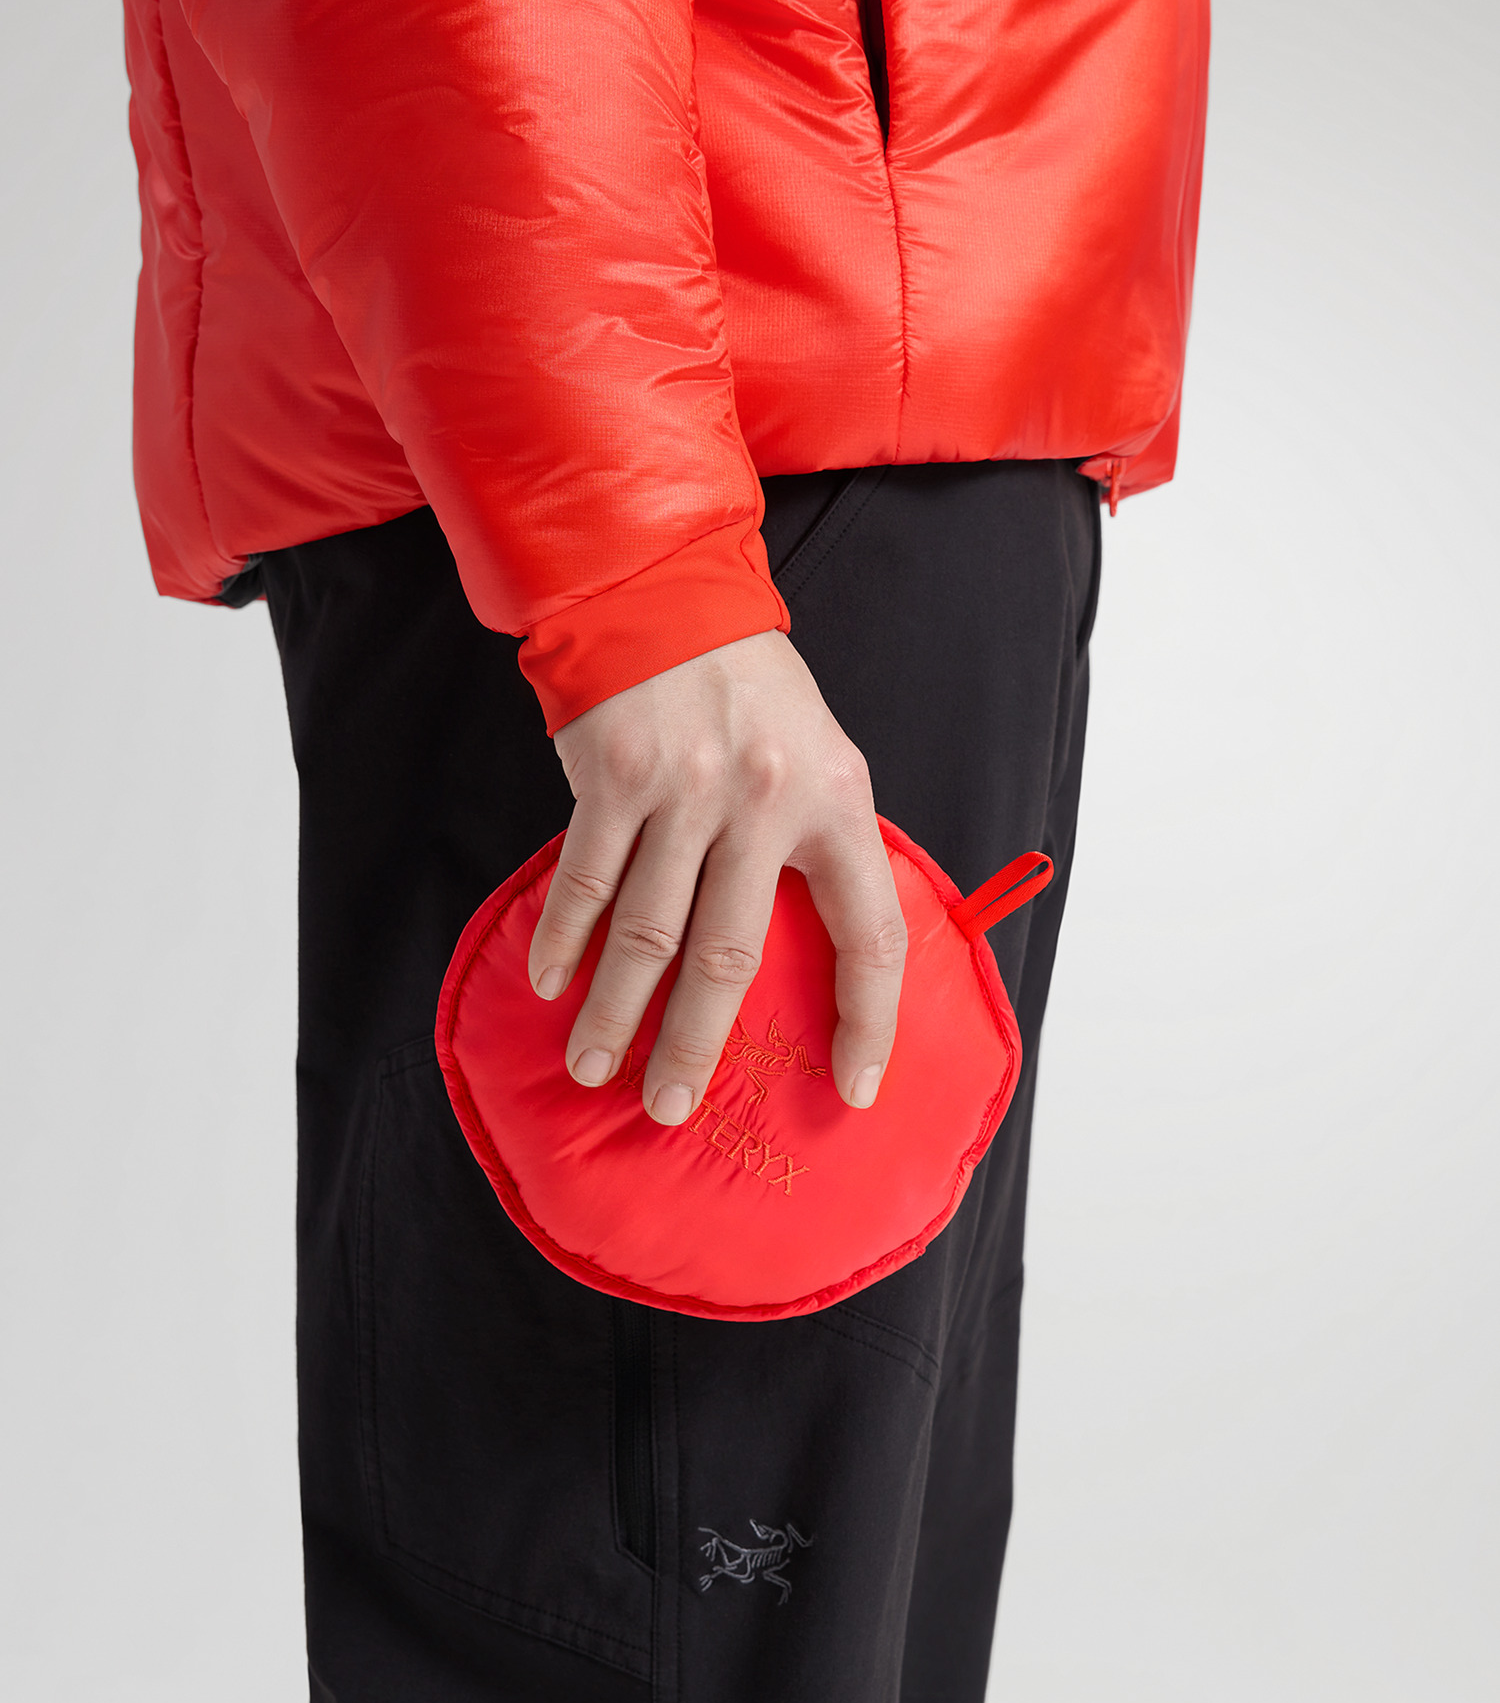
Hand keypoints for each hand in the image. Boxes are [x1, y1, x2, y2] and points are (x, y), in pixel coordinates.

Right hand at [527, 631, 905, 1124]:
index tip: (856, 1087)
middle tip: (670, 1110)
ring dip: (614, 1013)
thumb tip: (807, 956)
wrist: (670, 593)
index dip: (870, 1020)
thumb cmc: (750, 689)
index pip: (869, 933)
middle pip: (729, 958)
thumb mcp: (819, 756)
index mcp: (838, 802)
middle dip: (694, 1047)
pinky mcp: (616, 774)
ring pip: (646, 933)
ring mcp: (686, 790)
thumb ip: (816, 845)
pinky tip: (550, 984)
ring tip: (593, 1067)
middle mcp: (766, 800)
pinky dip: (563, 940)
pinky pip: (587, 881)